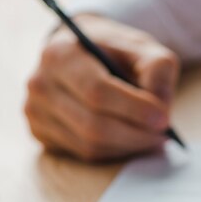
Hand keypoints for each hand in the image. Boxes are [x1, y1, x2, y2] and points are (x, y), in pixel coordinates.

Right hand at [24, 14, 179, 160]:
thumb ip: (158, 70)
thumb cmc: (115, 51)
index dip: (134, 109)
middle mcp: (40, 84)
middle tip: (163, 134)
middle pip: (93, 125)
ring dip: (129, 146)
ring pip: (90, 145)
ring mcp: (36, 112)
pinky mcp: (42, 133)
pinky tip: (132, 140)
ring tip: (153, 137)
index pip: (97, 91)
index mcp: (60, 54)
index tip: (164, 119)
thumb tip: (161, 108)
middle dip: (136, 134)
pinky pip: (85, 154)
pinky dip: (115, 151)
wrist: (81, 53)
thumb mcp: (141, 47)